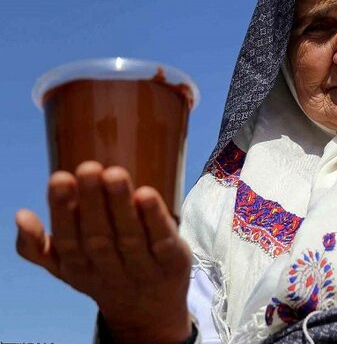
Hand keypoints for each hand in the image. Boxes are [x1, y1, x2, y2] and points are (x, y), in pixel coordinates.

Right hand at [15, 162, 191, 342]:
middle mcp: (110, 271)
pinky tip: (147, 195)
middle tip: (88, 167)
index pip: (68, 242)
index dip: (63, 212)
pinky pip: (163, 241)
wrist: (149, 309)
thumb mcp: (66, 266)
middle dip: (92, 203)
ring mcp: (143, 269)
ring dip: (121, 205)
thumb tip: (20, 216)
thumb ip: (38, 246)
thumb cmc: (103, 271)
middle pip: (99, 237)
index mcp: (79, 269)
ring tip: (114, 174)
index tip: (60, 178)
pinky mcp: (173, 263)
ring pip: (130, 236)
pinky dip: (155, 219)